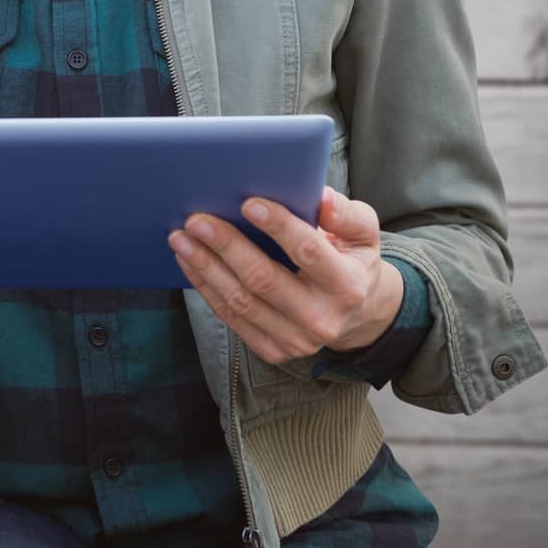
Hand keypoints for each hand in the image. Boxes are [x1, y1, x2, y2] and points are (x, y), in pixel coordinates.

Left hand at [167, 186, 403, 366]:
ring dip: (206, 267)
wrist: (357, 314)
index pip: (308, 252)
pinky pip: (232, 317)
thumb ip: (346, 214)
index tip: (249, 202)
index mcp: (346, 284)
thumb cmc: (353, 260)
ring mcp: (295, 339)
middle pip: (263, 279)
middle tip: (197, 219)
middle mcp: (321, 317)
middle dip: (226, 246)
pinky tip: (190, 261)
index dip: (278, 226)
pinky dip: (206, 287)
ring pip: (241, 301)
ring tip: (182, 237)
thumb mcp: (365, 233)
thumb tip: (320, 198)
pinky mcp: (274, 349)